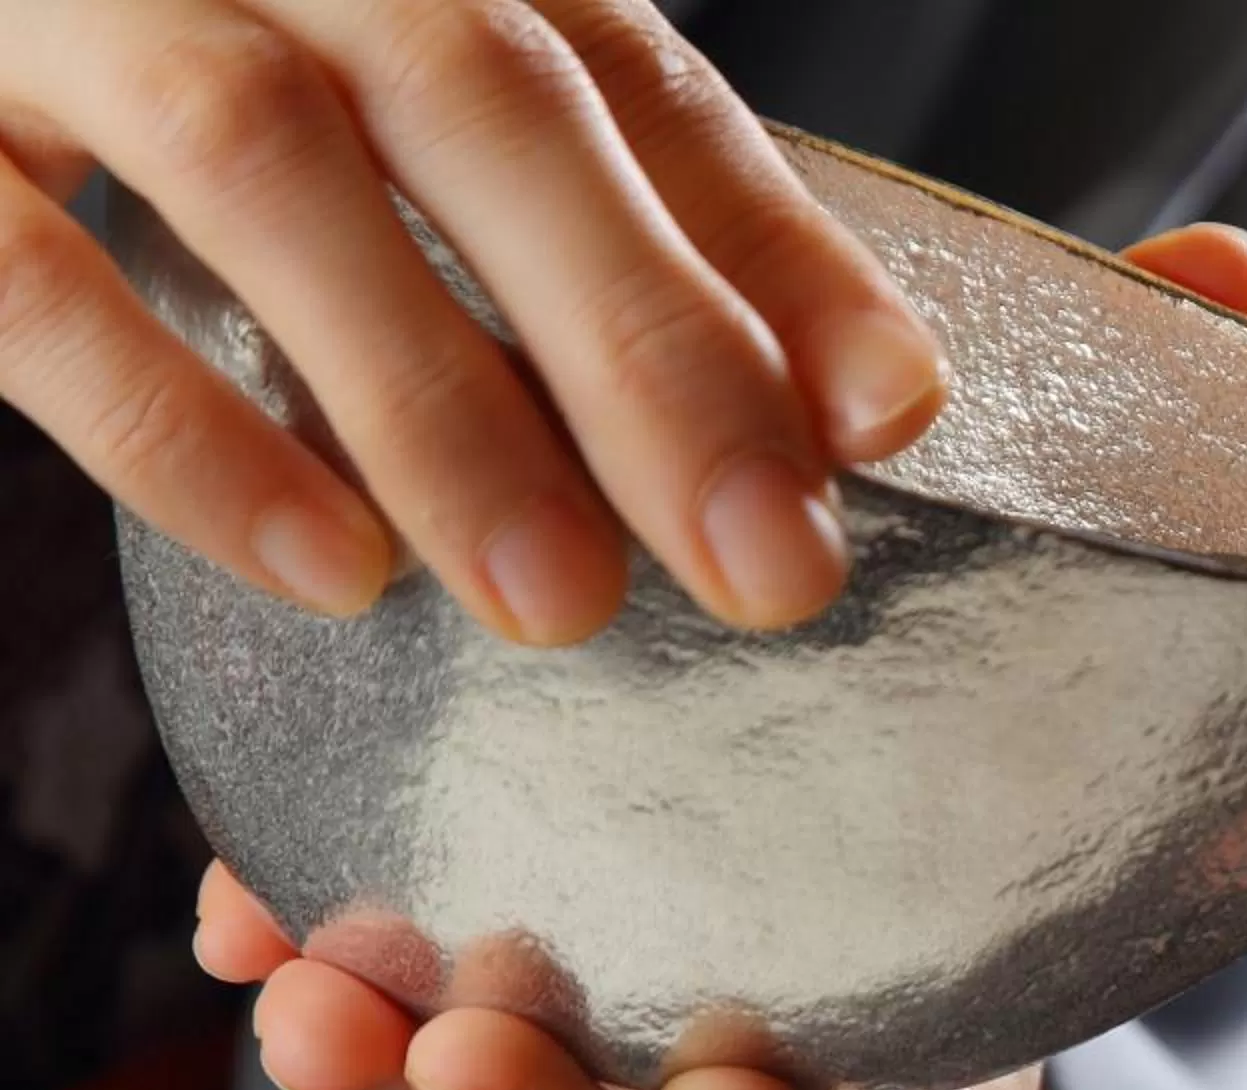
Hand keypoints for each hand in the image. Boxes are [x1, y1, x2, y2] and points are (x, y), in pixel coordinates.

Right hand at [0, 0, 957, 636]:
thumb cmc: (199, 65)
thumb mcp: (423, 106)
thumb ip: (623, 216)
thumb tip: (865, 409)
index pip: (624, 63)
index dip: (768, 243)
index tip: (891, 419)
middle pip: (473, 89)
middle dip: (642, 342)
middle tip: (765, 567)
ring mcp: (59, 5)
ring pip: (256, 154)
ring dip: (432, 397)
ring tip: (561, 602)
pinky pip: (25, 272)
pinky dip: (185, 425)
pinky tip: (330, 570)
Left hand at [155, 61, 1246, 1089]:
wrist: (892, 763)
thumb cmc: (989, 739)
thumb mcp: (1061, 643)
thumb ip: (1131, 486)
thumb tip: (1235, 282)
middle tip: (494, 1051)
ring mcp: (605, 1073)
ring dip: (412, 1081)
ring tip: (338, 1003)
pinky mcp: (486, 982)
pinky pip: (386, 1026)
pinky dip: (318, 975)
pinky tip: (251, 916)